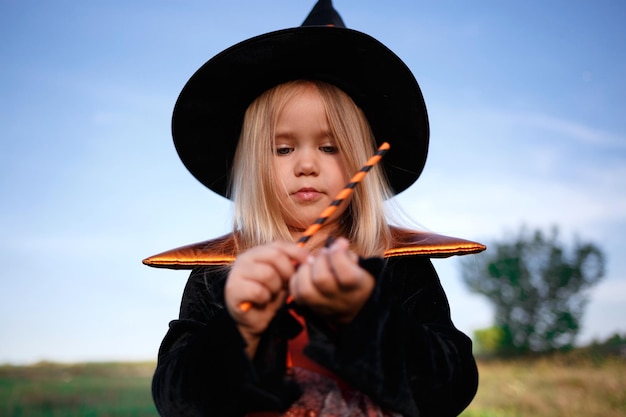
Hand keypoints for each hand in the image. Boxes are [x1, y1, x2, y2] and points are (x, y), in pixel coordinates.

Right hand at [225, 241, 307, 355]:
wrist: (252, 319)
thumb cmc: (268, 296)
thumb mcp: (283, 278)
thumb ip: (291, 265)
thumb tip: (310, 259)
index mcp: (257, 252)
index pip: (279, 244)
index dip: (297, 253)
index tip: (309, 264)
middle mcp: (245, 258)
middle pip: (275, 256)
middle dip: (287, 272)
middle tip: (286, 285)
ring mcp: (237, 273)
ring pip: (267, 274)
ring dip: (275, 287)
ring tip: (272, 294)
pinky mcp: (233, 289)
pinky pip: (258, 291)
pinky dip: (265, 298)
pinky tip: (262, 301)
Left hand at [289, 237, 374, 323]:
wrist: (354, 305)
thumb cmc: (356, 278)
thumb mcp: (358, 265)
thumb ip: (348, 253)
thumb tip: (339, 242)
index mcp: (358, 287)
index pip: (346, 275)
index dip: (338, 255)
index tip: (337, 246)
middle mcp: (340, 299)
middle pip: (321, 280)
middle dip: (320, 260)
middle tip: (323, 253)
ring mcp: (324, 305)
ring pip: (306, 290)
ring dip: (305, 270)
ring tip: (311, 263)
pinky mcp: (311, 307)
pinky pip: (297, 295)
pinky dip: (297, 280)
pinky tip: (305, 272)